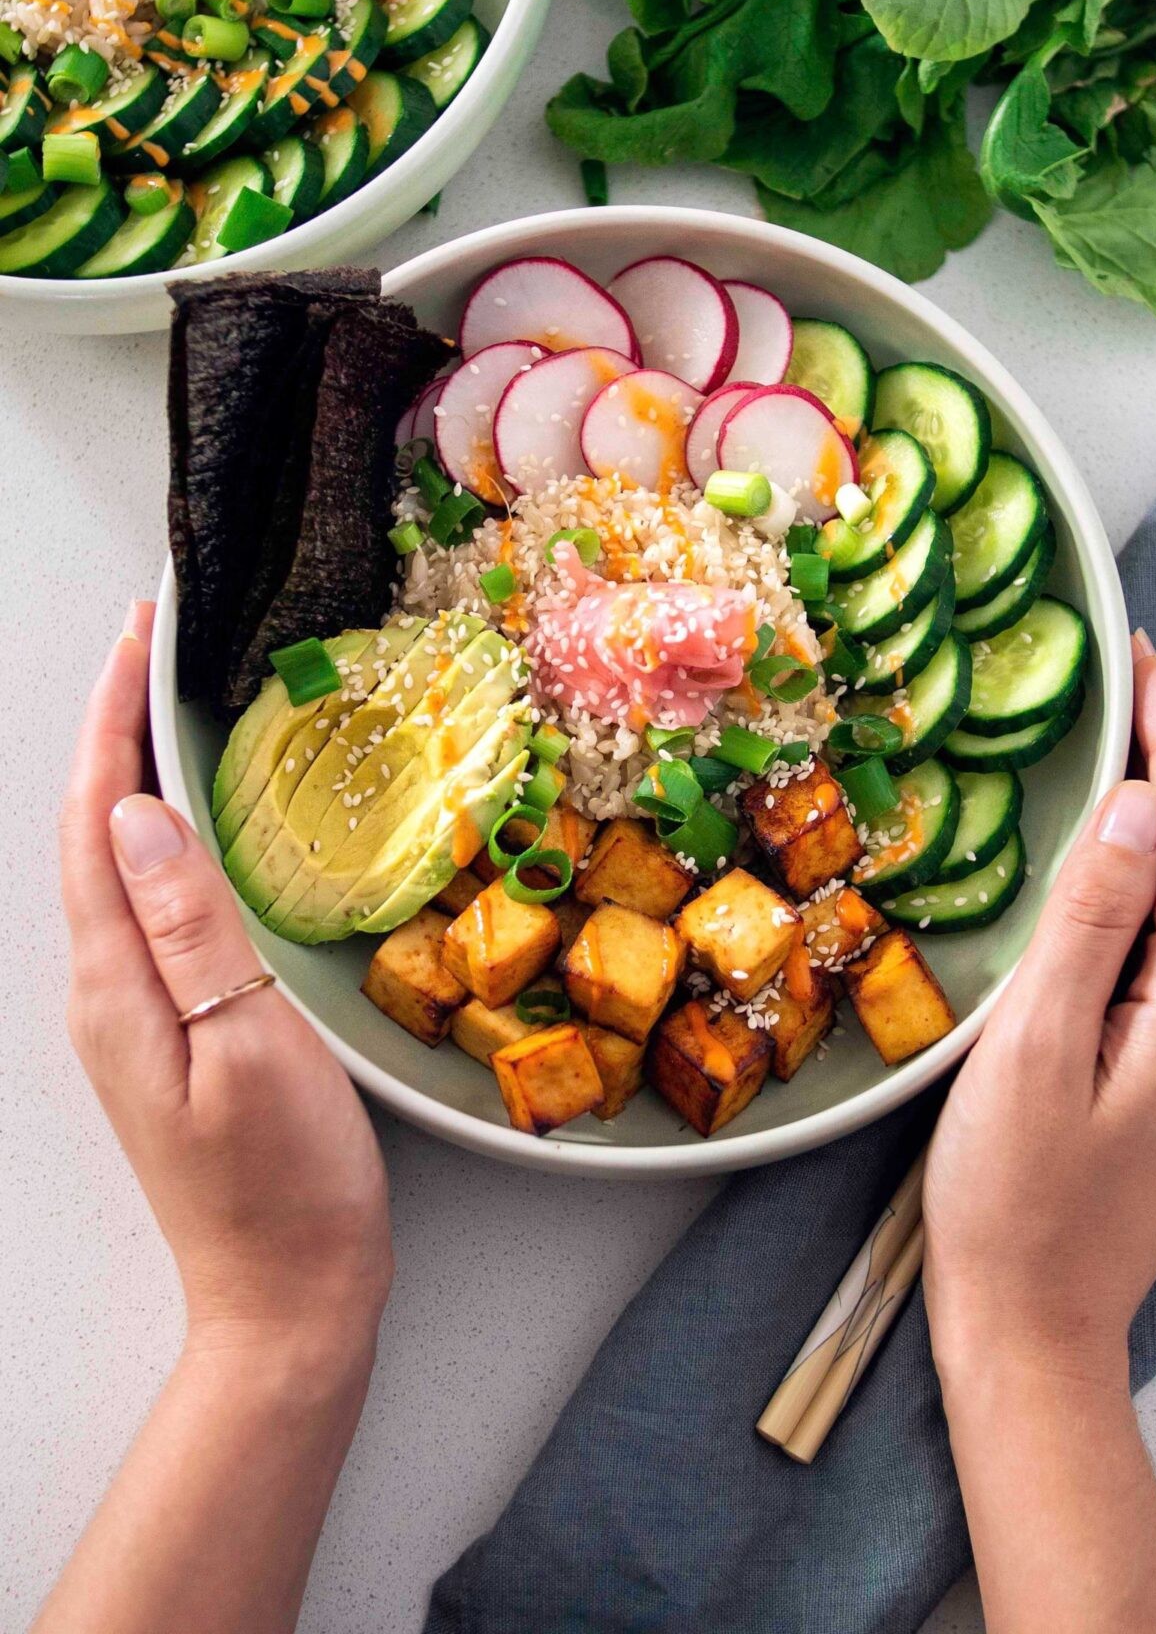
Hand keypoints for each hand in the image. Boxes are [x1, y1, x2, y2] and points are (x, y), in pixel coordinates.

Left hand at [59, 603, 393, 1365]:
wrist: (285, 1298)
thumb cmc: (283, 1184)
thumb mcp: (248, 1043)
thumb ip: (190, 927)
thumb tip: (139, 811)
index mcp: (116, 985)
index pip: (95, 820)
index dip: (111, 721)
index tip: (139, 636)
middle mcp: (105, 992)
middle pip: (91, 831)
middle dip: (114, 728)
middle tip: (155, 646)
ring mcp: (128, 1014)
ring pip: (116, 865)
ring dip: (134, 776)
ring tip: (171, 707)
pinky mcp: (162, 1030)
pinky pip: (146, 906)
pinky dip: (162, 838)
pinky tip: (198, 824)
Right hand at [924, 632, 1155, 1390]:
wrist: (1033, 1332)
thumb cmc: (1015, 1200)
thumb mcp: (1034, 1049)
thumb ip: (1092, 922)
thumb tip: (1140, 809)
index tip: (1142, 658)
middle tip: (1118, 681)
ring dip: (1151, 825)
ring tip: (1105, 748)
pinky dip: (1136, 888)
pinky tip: (1100, 867)